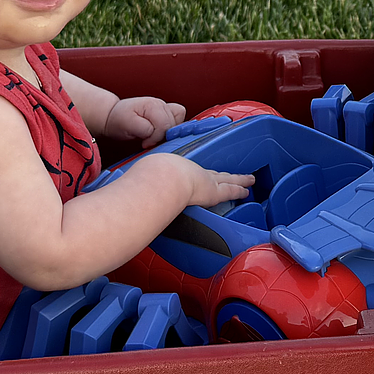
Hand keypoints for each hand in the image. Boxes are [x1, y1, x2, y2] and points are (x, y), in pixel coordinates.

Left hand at [103, 95, 185, 146]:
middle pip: (173, 126)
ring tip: (153, 135)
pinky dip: (173, 127)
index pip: (165, 126)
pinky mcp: (167, 112)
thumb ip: (144, 129)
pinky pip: (179, 118)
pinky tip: (161, 131)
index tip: (144, 143)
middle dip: (161, 137)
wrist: (115, 116)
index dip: (155, 138)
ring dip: (167, 133)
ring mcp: (165, 107)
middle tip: (147, 140)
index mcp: (152, 105)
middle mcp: (161, 104)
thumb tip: (155, 132)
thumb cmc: (119, 120)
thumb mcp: (127, 125)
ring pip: (178, 123)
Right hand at [133, 151, 254, 209]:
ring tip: (248, 179)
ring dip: (238, 179)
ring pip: (227, 179)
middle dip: (222, 175)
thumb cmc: (149, 180)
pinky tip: (249, 187)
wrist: (160, 179)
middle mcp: (194, 174)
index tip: (205, 175)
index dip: (200, 175)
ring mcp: (206, 180)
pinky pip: (232, 188)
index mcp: (178, 172)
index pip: (192, 174)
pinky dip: (241, 186)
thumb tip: (124, 201)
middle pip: (212, 174)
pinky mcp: (215, 190)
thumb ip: (137, 192)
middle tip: (233, 175)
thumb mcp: (142, 182)